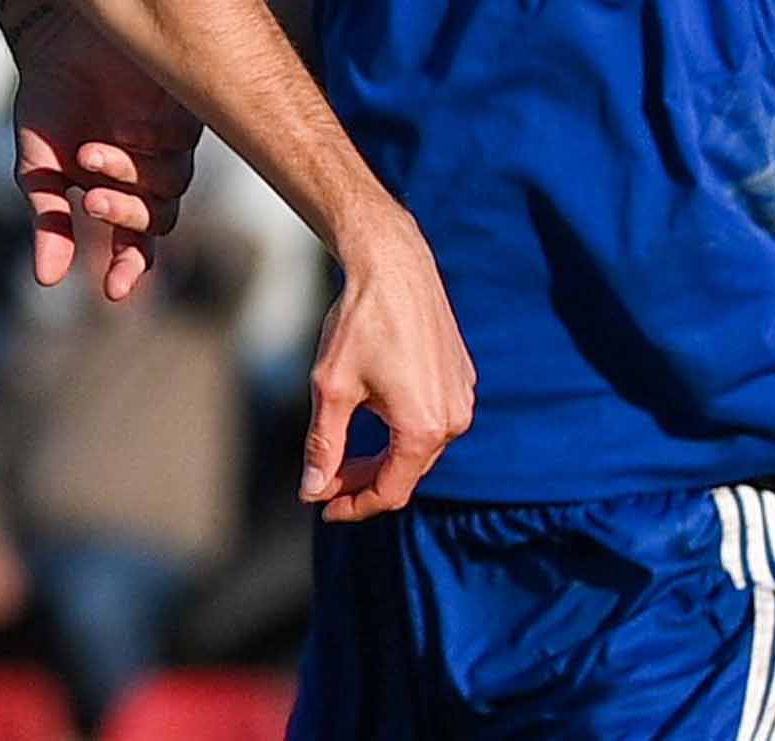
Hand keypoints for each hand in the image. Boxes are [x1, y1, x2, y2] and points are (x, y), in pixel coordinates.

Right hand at [11, 11, 200, 301]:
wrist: (61, 25)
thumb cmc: (50, 92)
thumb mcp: (39, 162)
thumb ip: (49, 218)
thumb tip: (46, 281)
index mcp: (117, 189)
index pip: (136, 244)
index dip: (130, 269)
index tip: (115, 292)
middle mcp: (150, 171)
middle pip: (158, 220)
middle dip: (125, 221)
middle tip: (92, 204)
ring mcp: (171, 140)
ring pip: (169, 187)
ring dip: (129, 182)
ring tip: (90, 158)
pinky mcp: (187, 109)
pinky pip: (181, 148)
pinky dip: (146, 153)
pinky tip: (116, 138)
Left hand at [301, 211, 474, 522]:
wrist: (394, 265)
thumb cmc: (360, 323)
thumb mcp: (331, 388)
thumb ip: (324, 445)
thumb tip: (312, 490)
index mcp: (424, 428)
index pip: (390, 492)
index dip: (354, 506)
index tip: (323, 508)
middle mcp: (454, 419)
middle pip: (407, 473)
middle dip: (363, 482)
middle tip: (323, 482)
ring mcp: (462, 398)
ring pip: (419, 448)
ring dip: (382, 457)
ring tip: (343, 454)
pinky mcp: (461, 379)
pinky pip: (432, 420)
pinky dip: (401, 431)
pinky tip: (371, 419)